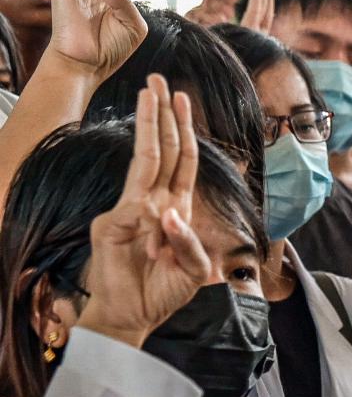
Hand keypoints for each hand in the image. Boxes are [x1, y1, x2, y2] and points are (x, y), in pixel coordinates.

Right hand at [80, 74, 211, 347]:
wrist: (132, 318)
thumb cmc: (163, 292)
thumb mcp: (193, 271)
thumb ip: (191, 245)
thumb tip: (171, 217)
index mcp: (175, 208)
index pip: (181, 160)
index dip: (182, 129)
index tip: (182, 98)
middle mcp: (153, 203)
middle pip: (161, 150)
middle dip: (161, 114)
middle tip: (158, 78)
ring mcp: (130, 211)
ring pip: (145, 162)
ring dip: (149, 127)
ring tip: (150, 94)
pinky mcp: (111, 226)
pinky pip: (137, 209)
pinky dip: (151, 212)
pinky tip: (160, 219)